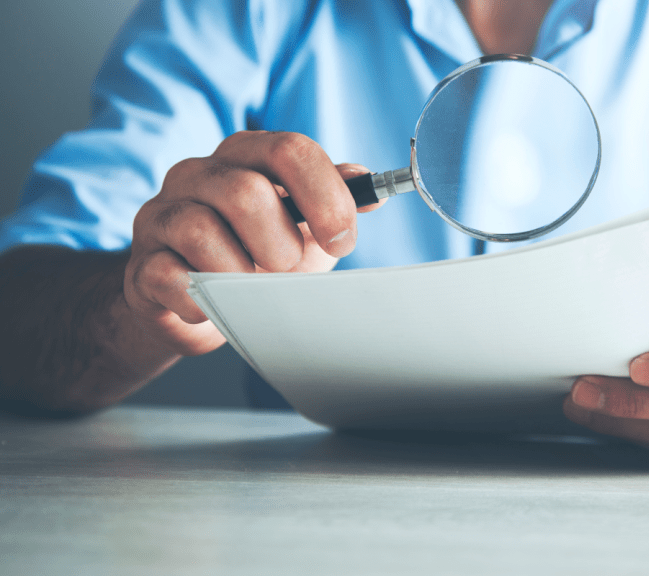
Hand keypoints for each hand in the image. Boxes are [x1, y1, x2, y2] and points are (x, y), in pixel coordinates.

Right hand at [124, 131, 384, 355]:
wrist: (197, 304)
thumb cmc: (258, 256)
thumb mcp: (305, 226)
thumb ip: (336, 201)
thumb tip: (373, 187)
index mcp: (246, 154)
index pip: (290, 150)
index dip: (325, 197)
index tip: (342, 240)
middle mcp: (199, 173)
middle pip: (246, 192)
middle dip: (280, 245)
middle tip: (285, 268)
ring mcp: (162, 214)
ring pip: (202, 232)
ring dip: (241, 274)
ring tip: (249, 287)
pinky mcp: (141, 263)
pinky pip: (171, 277)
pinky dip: (204, 301)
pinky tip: (215, 304)